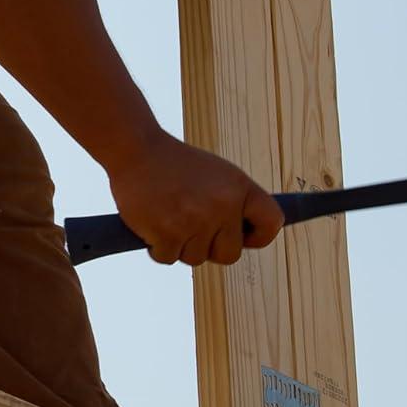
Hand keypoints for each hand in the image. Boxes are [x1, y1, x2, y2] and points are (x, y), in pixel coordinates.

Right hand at [106, 130, 283, 265]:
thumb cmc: (175, 164)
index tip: (243, 236)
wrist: (136, 149)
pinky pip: (168, 258)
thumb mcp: (217, 174)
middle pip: (229, 254)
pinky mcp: (167, 233)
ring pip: (195, 258)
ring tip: (169, 217)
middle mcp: (222, 205)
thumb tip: (243, 238)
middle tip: (192, 227)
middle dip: (210, 247)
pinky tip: (153, 223)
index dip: (259, 236)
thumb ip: (233, 203)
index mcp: (239, 188)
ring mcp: (194, 221)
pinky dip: (158, 247)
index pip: (271, 222)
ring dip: (180, 245)